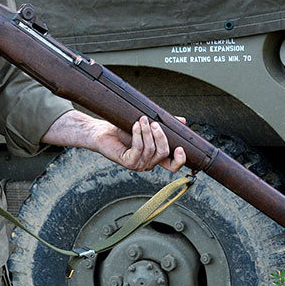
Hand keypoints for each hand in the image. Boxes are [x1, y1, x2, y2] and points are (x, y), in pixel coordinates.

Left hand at [41, 110, 186, 172]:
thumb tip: (183, 121)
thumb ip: (164, 125)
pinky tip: (136, 125)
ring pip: (151, 150)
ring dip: (147, 132)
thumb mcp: (147, 125)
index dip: (179, 160)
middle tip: (154, 123)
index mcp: (155, 157)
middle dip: (161, 136)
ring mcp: (138, 164)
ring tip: (142, 119)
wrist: (102, 131)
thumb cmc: (123, 129)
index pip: (172, 165)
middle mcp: (148, 163)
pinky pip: (138, 149)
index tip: (180, 148)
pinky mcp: (127, 162)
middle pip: (163, 153)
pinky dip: (138, 135)